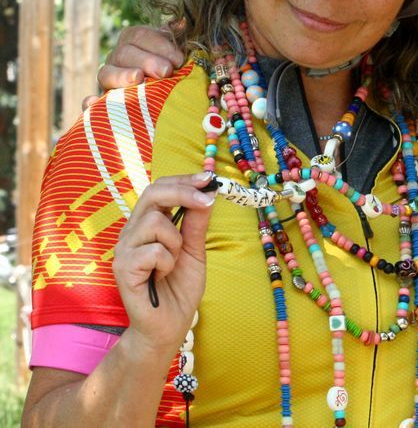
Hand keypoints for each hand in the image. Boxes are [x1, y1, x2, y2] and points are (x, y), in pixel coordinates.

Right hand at [84, 26, 184, 109]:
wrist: (167, 96)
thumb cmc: (174, 67)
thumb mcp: (177, 51)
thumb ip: (177, 38)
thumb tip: (181, 23)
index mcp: (133, 40)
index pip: (140, 35)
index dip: (160, 45)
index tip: (179, 60)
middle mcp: (118, 57)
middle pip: (124, 53)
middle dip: (147, 61)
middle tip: (166, 71)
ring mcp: (108, 78)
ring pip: (106, 73)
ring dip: (122, 76)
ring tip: (139, 79)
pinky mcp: (103, 102)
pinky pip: (89, 103)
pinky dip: (89, 103)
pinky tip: (92, 102)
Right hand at [112, 172, 215, 356]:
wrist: (169, 325)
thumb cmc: (179, 288)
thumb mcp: (195, 250)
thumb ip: (196, 223)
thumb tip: (207, 193)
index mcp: (147, 225)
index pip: (159, 189)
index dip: (184, 180)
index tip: (209, 177)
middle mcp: (131, 232)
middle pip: (152, 193)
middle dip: (184, 192)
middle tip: (207, 200)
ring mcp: (124, 249)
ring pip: (155, 222)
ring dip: (176, 241)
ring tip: (173, 262)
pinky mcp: (122, 268)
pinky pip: (153, 251)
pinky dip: (167, 262)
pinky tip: (161, 277)